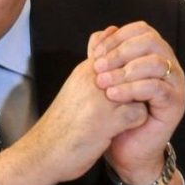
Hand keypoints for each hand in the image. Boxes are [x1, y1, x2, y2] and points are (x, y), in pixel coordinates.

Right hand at [20, 58, 148, 183]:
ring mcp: (101, 99)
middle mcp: (94, 79)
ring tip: (128, 113)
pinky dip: (137, 122)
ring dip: (139, 102)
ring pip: (141, 89)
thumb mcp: (76, 85)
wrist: (43, 151)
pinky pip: (140, 113)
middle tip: (136, 98)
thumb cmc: (62, 122)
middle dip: (142, 81)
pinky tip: (124, 128)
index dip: (132, 64)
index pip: (120, 49)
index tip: (131, 80)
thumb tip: (108, 33)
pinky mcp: (108, 121)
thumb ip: (95, 64)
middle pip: (135, 67)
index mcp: (86, 69)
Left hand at [89, 22, 184, 184]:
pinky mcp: (175, 104)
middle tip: (98, 67)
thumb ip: (104, 57)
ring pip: (155, 63)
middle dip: (120, 52)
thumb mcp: (106, 81)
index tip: (95, 53)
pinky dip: (132, 89)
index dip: (117, 37)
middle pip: (151, 41)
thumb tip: (97, 35)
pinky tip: (113, 96)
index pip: (141, 30)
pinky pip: (157, 88)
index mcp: (154, 54)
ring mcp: (174, 84)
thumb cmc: (116, 113)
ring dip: (125, 71)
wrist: (125, 149)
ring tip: (103, 84)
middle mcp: (168, 65)